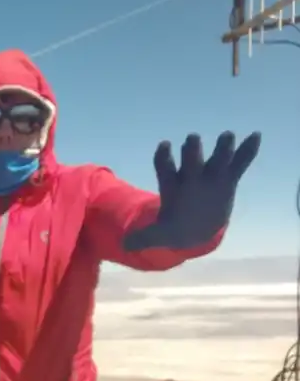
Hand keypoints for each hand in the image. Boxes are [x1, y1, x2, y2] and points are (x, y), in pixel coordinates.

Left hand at [123, 131, 260, 251]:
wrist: (195, 226)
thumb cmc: (175, 227)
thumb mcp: (160, 234)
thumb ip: (144, 237)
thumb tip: (125, 245)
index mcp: (172, 186)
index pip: (165, 167)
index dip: (163, 157)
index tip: (164, 146)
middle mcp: (191, 176)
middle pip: (190, 160)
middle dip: (191, 151)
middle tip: (192, 139)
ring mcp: (210, 176)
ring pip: (216, 158)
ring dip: (222, 148)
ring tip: (227, 135)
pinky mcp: (228, 179)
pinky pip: (238, 164)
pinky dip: (246, 152)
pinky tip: (255, 136)